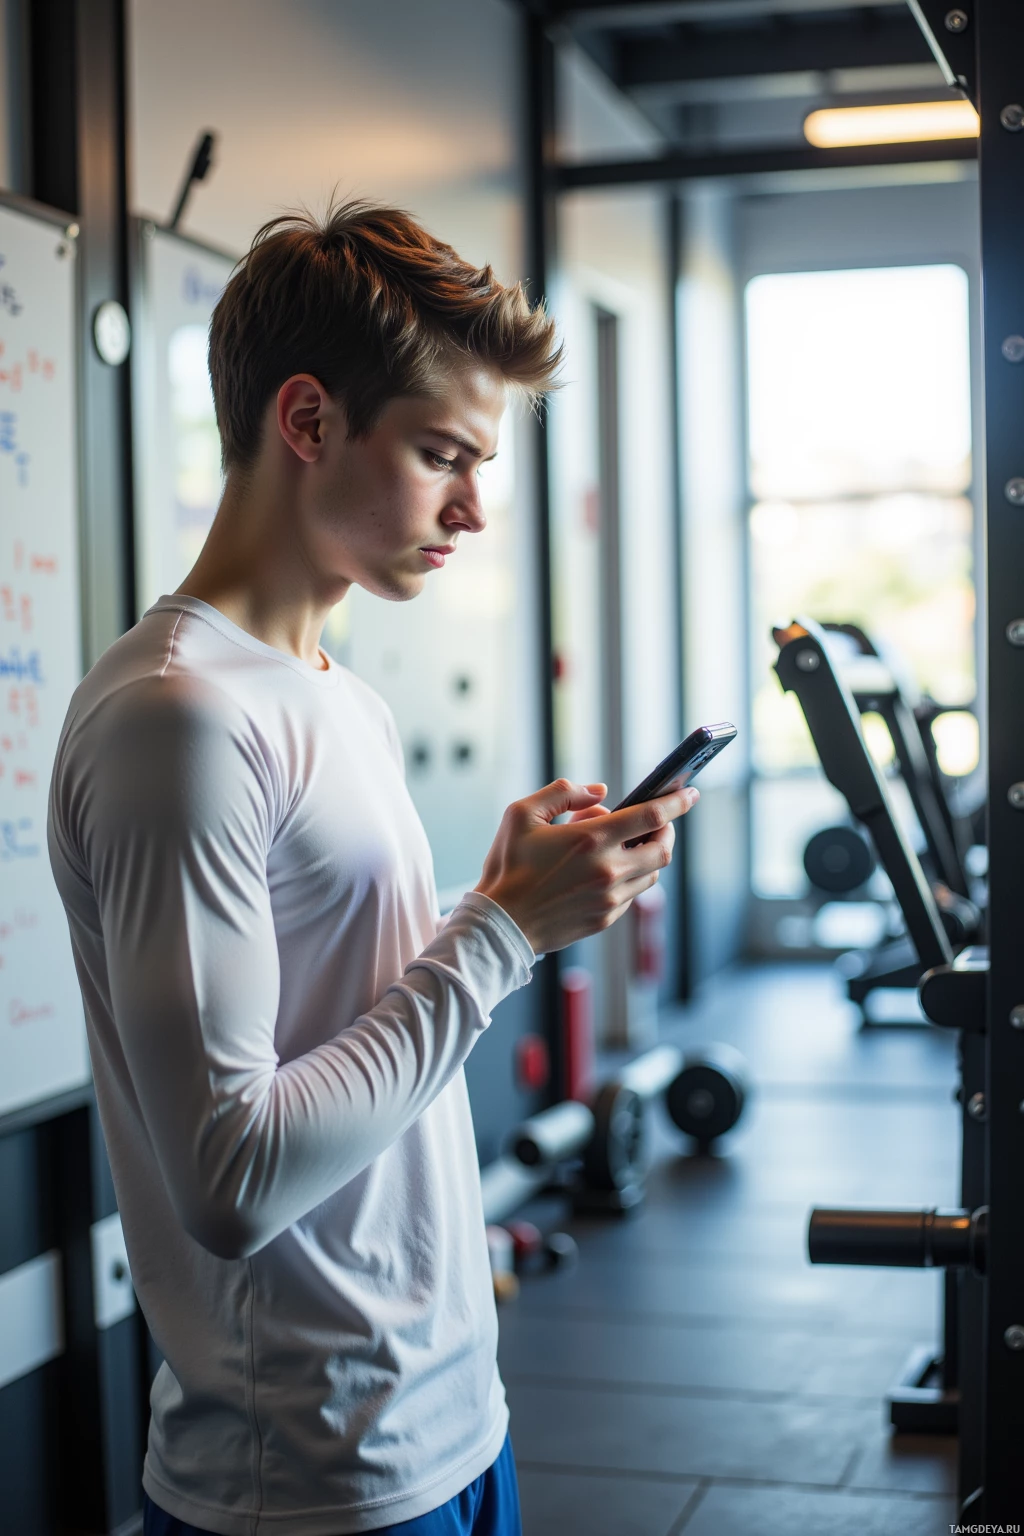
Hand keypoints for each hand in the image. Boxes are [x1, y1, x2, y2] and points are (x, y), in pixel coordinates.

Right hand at [474, 778, 698, 955]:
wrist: (500, 924)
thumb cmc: (508, 866)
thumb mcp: (522, 814)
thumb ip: (563, 793)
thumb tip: (600, 792)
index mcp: (591, 839)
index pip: (651, 815)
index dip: (677, 801)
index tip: (690, 793)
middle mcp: (608, 870)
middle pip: (663, 848)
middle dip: (667, 830)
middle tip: (656, 822)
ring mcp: (610, 898)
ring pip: (652, 874)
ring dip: (648, 856)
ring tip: (623, 847)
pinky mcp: (605, 919)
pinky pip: (633, 895)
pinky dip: (630, 878)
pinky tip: (607, 872)